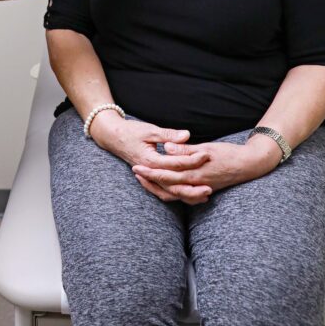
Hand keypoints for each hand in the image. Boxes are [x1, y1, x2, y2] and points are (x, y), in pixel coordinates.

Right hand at [90, 114, 212, 204]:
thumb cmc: (131, 131)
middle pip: (174, 185)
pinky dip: (178, 195)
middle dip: (193, 187)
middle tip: (211, 187)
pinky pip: (165, 192)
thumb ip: (168, 134)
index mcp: (151, 159)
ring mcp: (150, 177)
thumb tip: (186, 136)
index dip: (192, 159)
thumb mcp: (149, 130)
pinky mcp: (151, 178)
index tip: (207, 155)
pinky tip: (191, 195)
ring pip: (170, 193)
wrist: (113, 137)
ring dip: (187, 196)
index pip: (176, 163)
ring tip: (205, 196)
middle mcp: (151, 171)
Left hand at [132, 137, 281, 198]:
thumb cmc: (228, 153)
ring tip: (146, 180)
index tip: (136, 167)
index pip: (166, 175)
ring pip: (174, 194)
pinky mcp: (204, 189)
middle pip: (166, 187)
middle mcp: (195, 184)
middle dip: (149, 181)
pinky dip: (173, 193)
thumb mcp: (206, 148)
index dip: (150, 172)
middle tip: (135, 172)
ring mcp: (199, 189)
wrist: (248, 165)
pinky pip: (184, 196)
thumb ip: (185, 150)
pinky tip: (165, 188)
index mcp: (193, 173)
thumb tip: (167, 148)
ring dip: (159, 188)